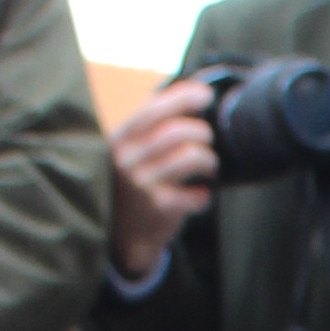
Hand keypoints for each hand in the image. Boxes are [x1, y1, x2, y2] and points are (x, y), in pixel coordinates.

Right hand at [107, 72, 220, 277]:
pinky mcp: (160, 208)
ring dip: (209, 160)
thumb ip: (150, 128)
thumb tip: (191, 96)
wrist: (123, 235)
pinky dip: (204, 195)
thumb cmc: (134, 185)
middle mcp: (127, 159)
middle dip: (202, 132)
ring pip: (191, 156)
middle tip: (207, 141)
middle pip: (178, 131)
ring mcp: (143, 184)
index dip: (183, 98)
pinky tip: (198, 196)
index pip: (153, 109)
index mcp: (120, 139)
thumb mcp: (130, 152)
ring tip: (209, 166)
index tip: (205, 95)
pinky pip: (198, 193)